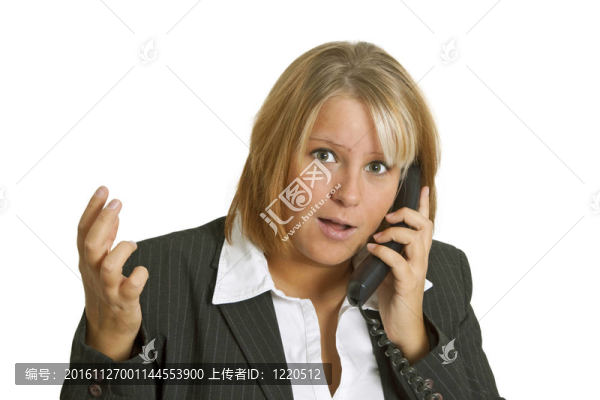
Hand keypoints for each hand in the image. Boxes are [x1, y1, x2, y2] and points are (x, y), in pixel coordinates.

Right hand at [77, 186, 147, 355]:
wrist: (108, 327)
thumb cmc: (106, 288)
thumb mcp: (101, 261)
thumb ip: (107, 238)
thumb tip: (111, 212)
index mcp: (88, 260)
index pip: (83, 231)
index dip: (92, 209)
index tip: (104, 189)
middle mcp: (94, 273)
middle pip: (91, 244)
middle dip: (104, 221)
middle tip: (117, 202)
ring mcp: (108, 288)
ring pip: (108, 266)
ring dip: (121, 249)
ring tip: (132, 243)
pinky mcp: (124, 301)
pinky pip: (131, 288)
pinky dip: (139, 276)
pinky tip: (142, 270)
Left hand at [366, 185, 432, 354]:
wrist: (401, 326)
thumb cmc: (394, 297)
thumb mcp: (387, 269)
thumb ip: (383, 253)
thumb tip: (367, 238)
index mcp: (416, 253)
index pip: (425, 224)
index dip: (423, 204)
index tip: (422, 187)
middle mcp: (420, 258)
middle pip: (425, 225)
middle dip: (408, 213)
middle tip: (390, 216)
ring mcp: (416, 269)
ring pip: (415, 238)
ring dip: (394, 232)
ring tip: (377, 237)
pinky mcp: (407, 282)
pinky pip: (398, 261)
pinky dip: (383, 251)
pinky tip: (372, 250)